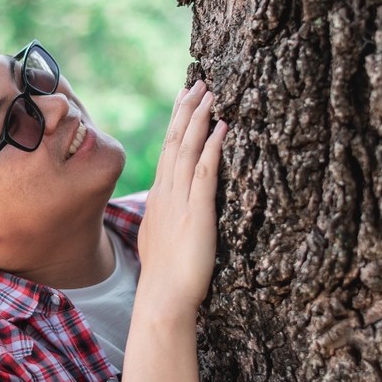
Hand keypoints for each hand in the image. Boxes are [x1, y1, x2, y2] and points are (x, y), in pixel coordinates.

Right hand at [136, 80, 227, 316]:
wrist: (163, 300)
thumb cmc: (165, 279)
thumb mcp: (161, 241)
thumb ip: (166, 219)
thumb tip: (170, 210)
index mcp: (158, 199)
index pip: (166, 152)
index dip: (176, 124)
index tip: (184, 100)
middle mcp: (166, 195)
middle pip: (174, 143)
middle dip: (186, 110)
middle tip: (196, 82)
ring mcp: (180, 202)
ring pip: (187, 150)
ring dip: (199, 119)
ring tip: (210, 92)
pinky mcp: (197, 213)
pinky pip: (204, 172)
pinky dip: (212, 146)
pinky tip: (222, 126)